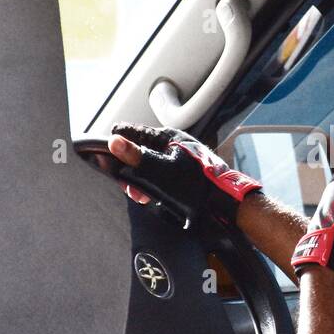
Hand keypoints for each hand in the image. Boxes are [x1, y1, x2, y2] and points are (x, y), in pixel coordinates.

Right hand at [104, 122, 261, 225]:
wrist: (225, 201)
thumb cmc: (195, 184)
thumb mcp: (161, 171)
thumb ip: (136, 155)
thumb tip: (112, 140)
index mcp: (167, 136)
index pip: (130, 132)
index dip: (116, 146)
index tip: (108, 163)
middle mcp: (172, 143)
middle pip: (138, 149)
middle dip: (129, 168)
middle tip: (128, 187)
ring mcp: (179, 156)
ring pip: (148, 164)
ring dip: (140, 179)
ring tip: (140, 195)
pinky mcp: (184, 170)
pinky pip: (160, 173)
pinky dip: (152, 184)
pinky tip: (152, 197)